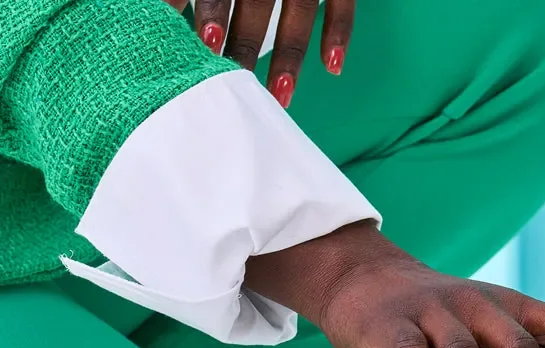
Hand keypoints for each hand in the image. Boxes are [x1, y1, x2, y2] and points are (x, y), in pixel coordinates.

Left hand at [166, 1, 355, 107]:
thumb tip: (157, 6)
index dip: (203, 10)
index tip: (193, 43)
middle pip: (252, 5)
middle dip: (239, 45)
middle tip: (226, 83)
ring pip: (297, 14)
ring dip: (287, 56)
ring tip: (278, 95)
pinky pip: (342, 5)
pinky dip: (338, 34)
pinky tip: (331, 67)